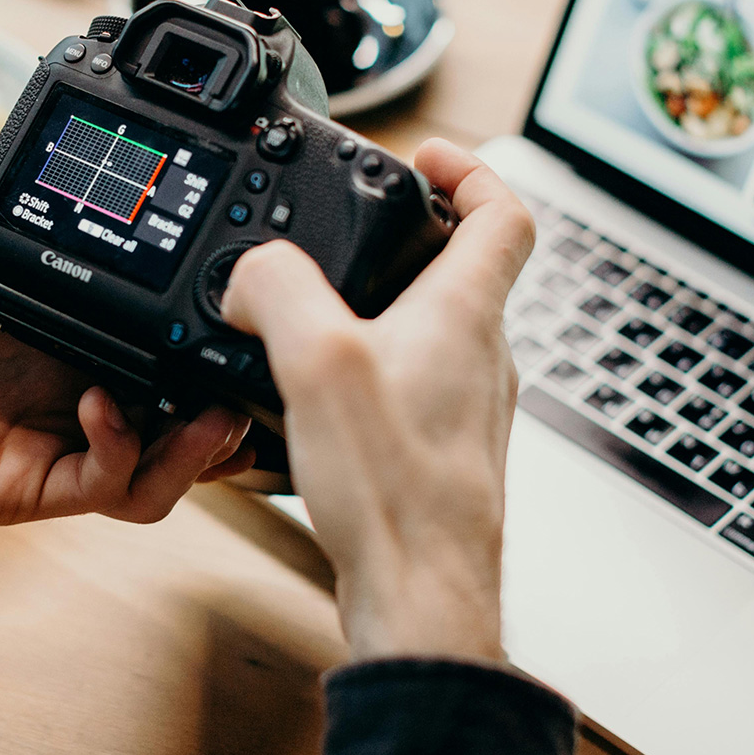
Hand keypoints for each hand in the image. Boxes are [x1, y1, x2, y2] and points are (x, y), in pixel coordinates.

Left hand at [0, 170, 253, 523]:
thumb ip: (31, 178)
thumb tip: (81, 130)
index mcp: (80, 328)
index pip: (171, 342)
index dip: (216, 339)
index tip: (250, 311)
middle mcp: (82, 387)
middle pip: (189, 415)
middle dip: (235, 407)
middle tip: (259, 376)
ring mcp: (62, 440)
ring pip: (165, 468)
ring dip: (201, 449)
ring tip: (215, 415)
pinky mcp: (33, 483)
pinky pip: (107, 485)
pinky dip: (126, 453)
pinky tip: (106, 408)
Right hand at [220, 138, 534, 662]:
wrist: (420, 600)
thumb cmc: (396, 495)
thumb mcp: (317, 365)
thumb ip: (278, 291)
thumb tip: (250, 271)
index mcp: (465, 315)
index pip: (503, 212)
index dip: (468, 168)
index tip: (424, 154)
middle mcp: (481, 357)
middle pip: (465, 269)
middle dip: (404, 237)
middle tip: (350, 229)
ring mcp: (466, 409)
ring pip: (436, 331)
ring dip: (382, 307)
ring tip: (316, 316)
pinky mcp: (441, 455)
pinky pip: (412, 388)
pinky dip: (370, 372)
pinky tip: (316, 405)